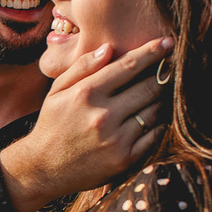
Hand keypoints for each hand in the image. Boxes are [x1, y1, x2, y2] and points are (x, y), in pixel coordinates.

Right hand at [0, 36, 172, 211]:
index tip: (168, 42)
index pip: (128, 66)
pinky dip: (157, 124)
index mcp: (86, 93)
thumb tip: (109, 48)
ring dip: (159, 100)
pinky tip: (149, 120)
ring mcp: (116, 139)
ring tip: (154, 97)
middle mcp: (103, 115)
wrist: (44, 169)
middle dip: (162, 75)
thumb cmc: (52, 125)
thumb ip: (82, 67)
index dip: (152, 51)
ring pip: (155, 110)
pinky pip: (154, 135)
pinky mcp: (125, 159)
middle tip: (167, 71)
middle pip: (149, 86)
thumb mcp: (57, 91)